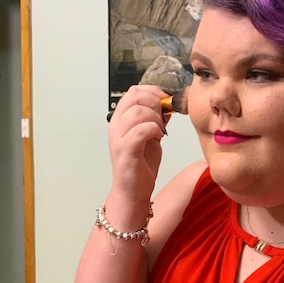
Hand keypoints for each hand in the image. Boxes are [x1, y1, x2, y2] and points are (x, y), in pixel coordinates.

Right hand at [108, 85, 168, 202]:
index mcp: (121, 119)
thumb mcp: (150, 135)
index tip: (166, 100)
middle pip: (134, 96)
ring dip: (155, 118)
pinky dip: (153, 130)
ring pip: (138, 111)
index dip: (153, 92)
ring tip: (160, 131)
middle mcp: (116, 125)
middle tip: (163, 117)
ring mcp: (119, 137)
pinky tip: (158, 138)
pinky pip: (140, 130)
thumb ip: (155, 119)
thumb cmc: (140, 165)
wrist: (133, 191)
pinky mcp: (125, 150)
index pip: (134, 91)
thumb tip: (167, 105)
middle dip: (155, 103)